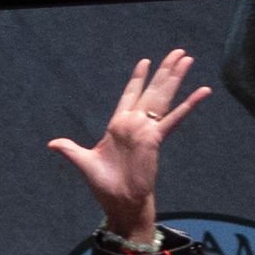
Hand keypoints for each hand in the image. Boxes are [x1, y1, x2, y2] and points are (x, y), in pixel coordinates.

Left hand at [49, 50, 207, 241]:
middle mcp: (134, 123)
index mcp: (117, 125)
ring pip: (163, 97)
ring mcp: (146, 129)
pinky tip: (203, 91)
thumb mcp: (84, 163)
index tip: (145, 62)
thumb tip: (52, 144)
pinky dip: (189, 105)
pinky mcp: (155, 139)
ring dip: (174, 78)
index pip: (129, 95)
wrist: (120, 203)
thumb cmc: (104, 186)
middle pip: (151, 90)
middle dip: (163, 70)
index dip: (137, 79)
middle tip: (178, 51)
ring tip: (187, 59)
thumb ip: (70, 149)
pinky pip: (175, 118)